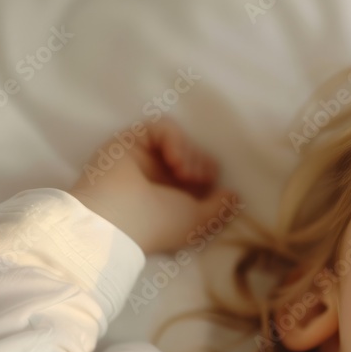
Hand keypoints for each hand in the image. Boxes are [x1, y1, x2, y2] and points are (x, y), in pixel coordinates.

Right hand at [70, 120, 240, 254]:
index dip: (209, 174)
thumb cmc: (158, 225)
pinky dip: (174, 139)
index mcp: (172, 196)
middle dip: (200, 163)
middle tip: (193, 178)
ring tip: (182, 171)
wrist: (116, 220)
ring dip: (188, 152)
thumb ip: (220, 208)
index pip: (200, 171)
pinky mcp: (130, 140)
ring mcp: (143, 157)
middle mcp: (157, 175)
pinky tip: (172, 159)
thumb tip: (234, 195)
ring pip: (178, 138)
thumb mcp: (198, 222)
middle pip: (193, 152)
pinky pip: (162, 127)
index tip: (209, 187)